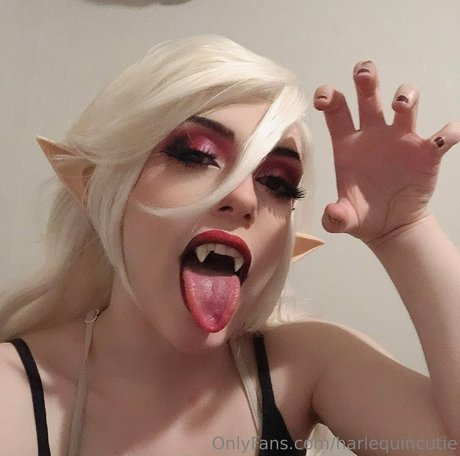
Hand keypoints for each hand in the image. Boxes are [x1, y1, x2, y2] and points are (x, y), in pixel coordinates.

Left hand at [315, 61, 459, 245]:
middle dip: (367, 78)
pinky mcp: (426, 154)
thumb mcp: (345, 220)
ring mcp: (400, 140)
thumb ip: (335, 217)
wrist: (390, 227)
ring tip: (400, 105)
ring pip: (405, 104)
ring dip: (406, 96)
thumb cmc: (363, 216)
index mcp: (348, 145)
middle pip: (370, 95)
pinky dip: (448, 132)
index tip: (323, 96)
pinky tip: (445, 137)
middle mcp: (373, 135)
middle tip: (364, 72)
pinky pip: (442, 136)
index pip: (337, 111)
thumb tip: (332, 215)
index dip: (329, 97)